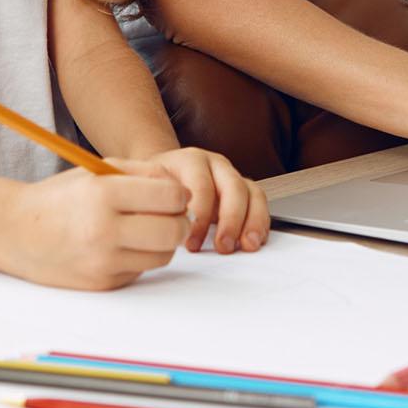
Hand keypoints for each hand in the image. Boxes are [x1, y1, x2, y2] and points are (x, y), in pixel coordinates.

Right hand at [0, 166, 192, 290]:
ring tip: (143, 229)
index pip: (170, 196)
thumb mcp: (97, 171)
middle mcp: (104, 230)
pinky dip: (139, 258)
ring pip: (163, 255)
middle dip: (179, 220)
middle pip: (173, 230)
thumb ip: (142, 172)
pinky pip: (141, 270)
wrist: (16, 232)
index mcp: (103, 194)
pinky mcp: (103, 284)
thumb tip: (182, 189)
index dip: (179, 194)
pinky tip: (120, 246)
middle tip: (170, 215)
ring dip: (162, 242)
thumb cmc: (60, 198)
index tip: (174, 194)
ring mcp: (103, 262)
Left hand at [134, 147, 269, 253]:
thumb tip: (159, 227)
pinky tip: (254, 240)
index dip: (199, 216)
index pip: (201, 185)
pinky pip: (259, 202)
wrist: (161, 174)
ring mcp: (232, 176)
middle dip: (231, 220)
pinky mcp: (243, 190)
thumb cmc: (155, 185)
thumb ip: (154, 202)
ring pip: (252, 193)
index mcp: (190, 160)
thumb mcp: (146, 188)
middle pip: (233, 187)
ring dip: (253, 222)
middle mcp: (215, 165)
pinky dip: (260, 222)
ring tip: (247, 246)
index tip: (191, 243)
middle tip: (223, 246)